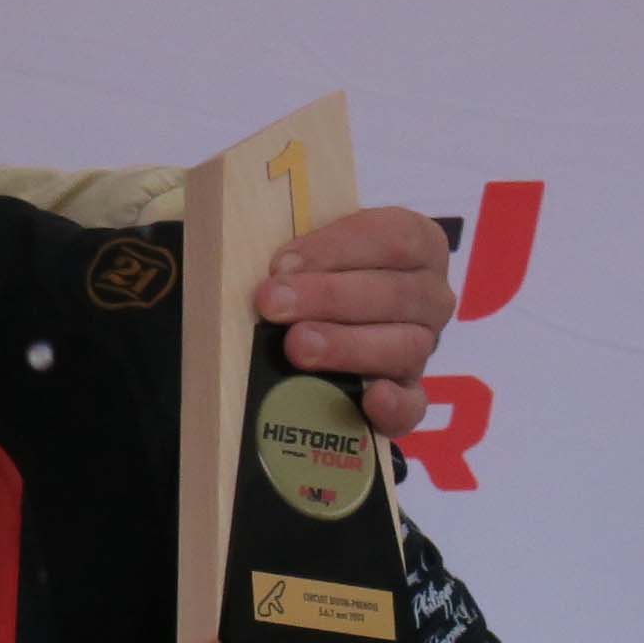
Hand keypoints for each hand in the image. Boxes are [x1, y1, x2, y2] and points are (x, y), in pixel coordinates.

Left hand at [253, 203, 451, 437]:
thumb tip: (215, 242)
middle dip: (329, 296)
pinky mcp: (407, 395)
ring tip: (296, 347)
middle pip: (397, 293)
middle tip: (271, 303)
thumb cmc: (302, 270)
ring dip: (346, 345)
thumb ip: (278, 242)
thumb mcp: (295, 245)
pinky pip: (413, 404)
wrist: (301, 318)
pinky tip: (369, 398)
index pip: (395, 237)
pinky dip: (395, 405)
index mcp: (414, 246)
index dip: (340, 247)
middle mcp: (428, 297)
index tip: (282, 262)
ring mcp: (420, 348)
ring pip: (403, 345)